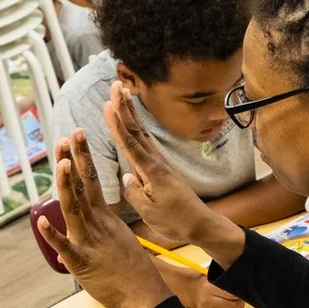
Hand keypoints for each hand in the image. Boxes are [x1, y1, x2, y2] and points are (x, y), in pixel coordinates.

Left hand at [39, 132, 172, 307]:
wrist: (145, 297)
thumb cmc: (134, 271)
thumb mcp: (119, 241)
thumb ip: (102, 228)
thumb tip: (92, 220)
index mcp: (105, 218)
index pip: (91, 182)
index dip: (82, 158)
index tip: (75, 137)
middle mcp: (96, 225)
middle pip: (82, 188)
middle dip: (73, 160)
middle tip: (66, 137)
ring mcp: (89, 242)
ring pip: (74, 209)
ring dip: (66, 186)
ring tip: (61, 164)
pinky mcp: (82, 263)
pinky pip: (65, 247)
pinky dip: (52, 235)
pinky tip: (40, 222)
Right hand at [107, 88, 224, 248]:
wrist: (200, 224)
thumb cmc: (176, 221)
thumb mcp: (151, 213)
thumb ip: (136, 193)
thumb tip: (126, 177)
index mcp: (152, 172)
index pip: (131, 143)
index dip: (118, 123)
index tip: (108, 104)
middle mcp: (156, 162)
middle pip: (137, 130)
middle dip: (125, 106)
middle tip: (116, 84)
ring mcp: (159, 163)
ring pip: (141, 133)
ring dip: (131, 112)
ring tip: (123, 93)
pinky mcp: (161, 168)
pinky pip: (145, 143)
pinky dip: (137, 128)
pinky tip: (132, 122)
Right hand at [195, 279, 243, 307]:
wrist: (195, 293)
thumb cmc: (209, 287)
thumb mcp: (216, 280)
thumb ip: (228, 284)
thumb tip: (243, 290)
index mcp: (209, 288)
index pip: (231, 295)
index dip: (239, 295)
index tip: (241, 294)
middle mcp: (206, 301)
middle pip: (233, 306)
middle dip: (240, 304)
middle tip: (240, 301)